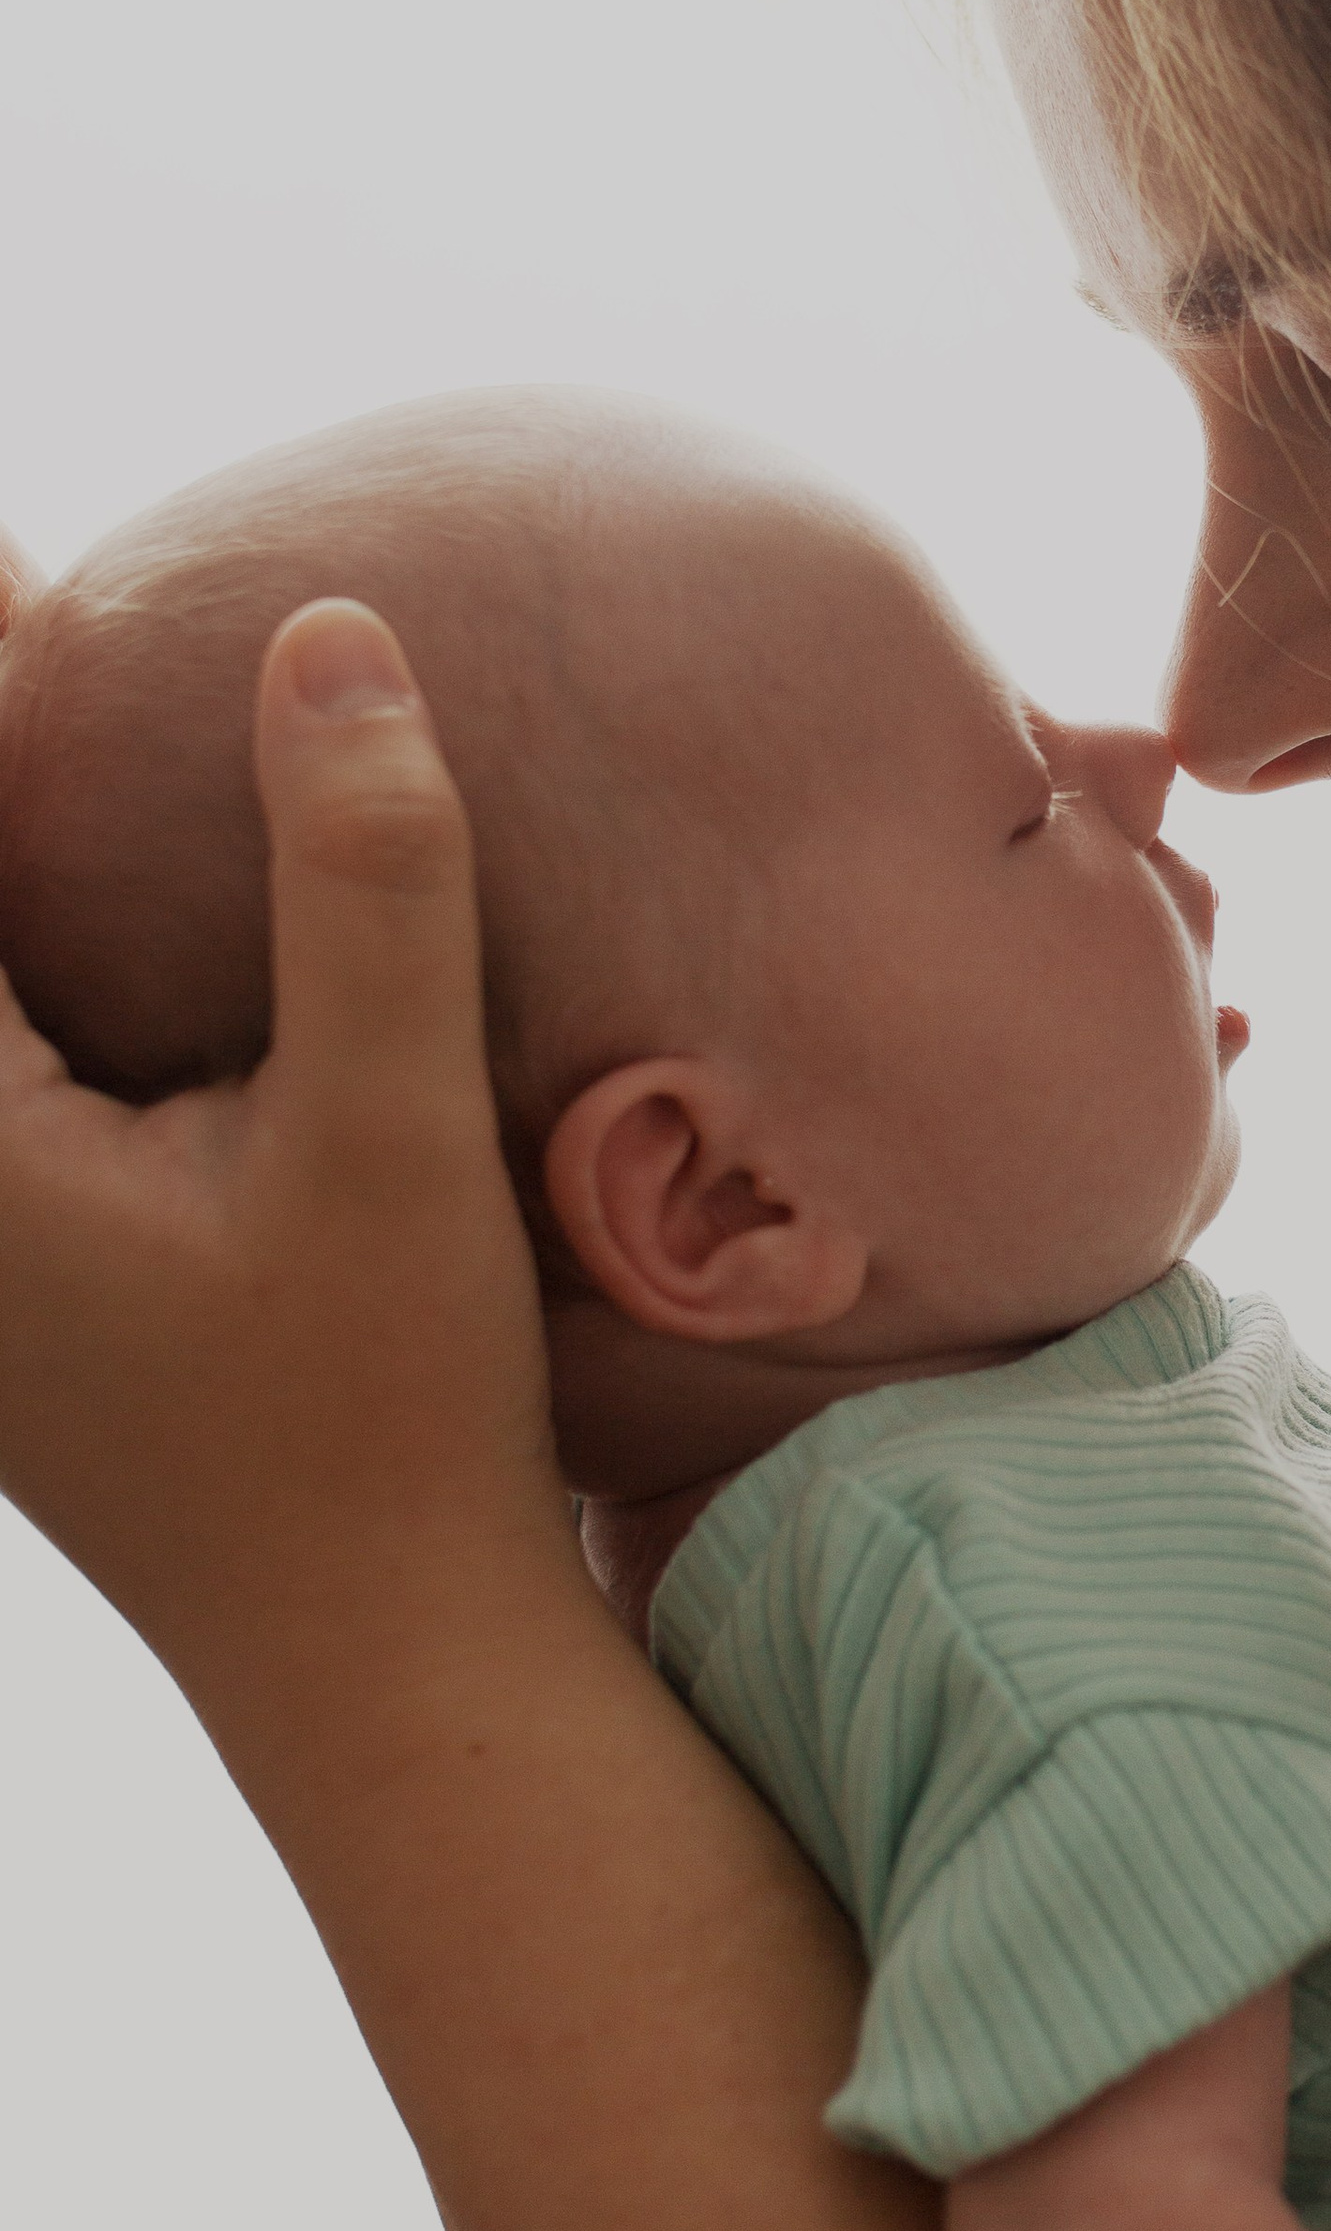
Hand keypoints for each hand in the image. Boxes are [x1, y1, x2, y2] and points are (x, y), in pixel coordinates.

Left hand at [0, 600, 565, 1742]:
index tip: (36, 565)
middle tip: (46, 603)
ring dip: (20, 865)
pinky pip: (2, 1069)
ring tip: (62, 695)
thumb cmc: (389, 1415)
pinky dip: (36, 954)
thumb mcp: (392, 1134)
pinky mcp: (16, 1287)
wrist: (382, 1664)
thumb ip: (363, 880)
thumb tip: (329, 631)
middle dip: (7, 762)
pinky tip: (99, 885)